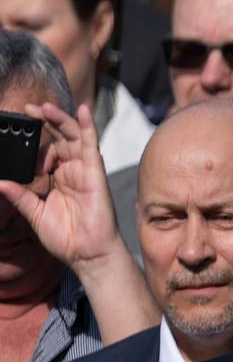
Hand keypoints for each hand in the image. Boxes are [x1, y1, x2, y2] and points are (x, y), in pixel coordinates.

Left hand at [0, 103, 123, 269]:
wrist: (86, 254)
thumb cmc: (67, 238)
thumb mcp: (35, 214)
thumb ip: (20, 196)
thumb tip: (0, 183)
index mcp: (60, 179)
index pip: (49, 150)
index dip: (36, 137)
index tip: (21, 126)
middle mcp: (73, 172)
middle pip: (61, 138)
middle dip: (47, 121)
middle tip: (29, 108)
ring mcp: (85, 172)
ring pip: (75, 138)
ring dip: (62, 120)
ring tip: (45, 107)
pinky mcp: (95, 175)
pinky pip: (92, 148)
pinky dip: (88, 128)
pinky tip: (84, 112)